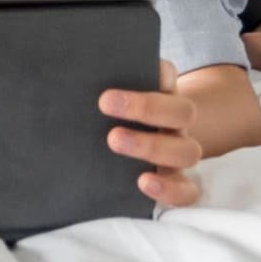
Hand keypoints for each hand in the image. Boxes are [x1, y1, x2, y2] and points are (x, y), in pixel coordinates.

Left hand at [100, 59, 202, 208]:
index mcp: (162, 94)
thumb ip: (98, 88)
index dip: (157, 72)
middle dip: (146, 107)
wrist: (125, 148)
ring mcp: (179, 154)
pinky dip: (169, 189)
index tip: (125, 70)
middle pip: (181, 111)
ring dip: (151, 146)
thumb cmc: (108, 119)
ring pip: (187, 151)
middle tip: (105, 103)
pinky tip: (143, 182)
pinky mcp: (178, 183)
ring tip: (114, 141)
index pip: (167, 75)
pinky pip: (188, 191)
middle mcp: (175, 123)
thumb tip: (73, 78)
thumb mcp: (105, 101)